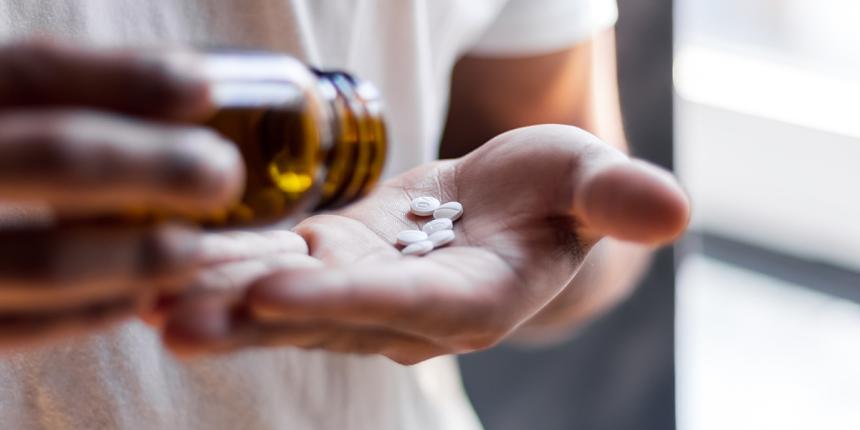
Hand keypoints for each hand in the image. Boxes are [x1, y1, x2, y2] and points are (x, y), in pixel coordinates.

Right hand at [0, 41, 242, 347]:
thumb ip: (51, 100)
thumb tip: (182, 97)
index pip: (32, 71)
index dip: (125, 78)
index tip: (204, 88)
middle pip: (50, 157)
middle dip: (151, 166)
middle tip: (222, 175)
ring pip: (34, 259)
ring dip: (129, 255)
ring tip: (192, 249)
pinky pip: (13, 327)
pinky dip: (81, 312)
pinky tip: (131, 298)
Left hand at [163, 125, 688, 363]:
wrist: (501, 205)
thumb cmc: (549, 194)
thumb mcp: (586, 182)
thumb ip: (617, 200)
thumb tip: (676, 211)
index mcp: (470, 300)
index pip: (403, 306)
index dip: (344, 298)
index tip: (278, 289)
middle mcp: (404, 311)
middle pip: (321, 316)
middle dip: (251, 316)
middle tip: (173, 314)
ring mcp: (357, 291)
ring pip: (282, 299)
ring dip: (218, 298)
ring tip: (144, 293)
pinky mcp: (327, 262)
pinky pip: (270, 267)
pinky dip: (222, 265)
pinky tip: (164, 258)